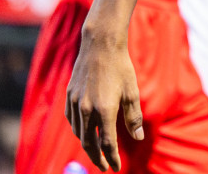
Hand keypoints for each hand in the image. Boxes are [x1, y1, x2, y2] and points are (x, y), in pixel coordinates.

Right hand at [67, 30, 143, 169]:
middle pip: (89, 143)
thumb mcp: (132, 92)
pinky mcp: (69, 97)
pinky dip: (79, 131)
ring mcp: (75, 104)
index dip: (112, 158)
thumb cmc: (121, 68)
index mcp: (105, 110)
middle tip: (104, 166)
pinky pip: (72, 121)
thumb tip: (138, 138)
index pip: (107, 143)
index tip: (116, 168)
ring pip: (79, 133)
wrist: (100, 46)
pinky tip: (85, 132)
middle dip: (97, 158)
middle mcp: (87, 110)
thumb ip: (133, 117)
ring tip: (96, 151)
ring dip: (87, 145)